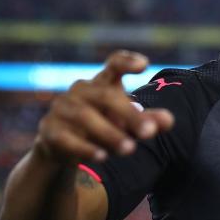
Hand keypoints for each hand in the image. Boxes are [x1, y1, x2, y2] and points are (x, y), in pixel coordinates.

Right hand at [33, 50, 174, 163]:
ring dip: (110, 134)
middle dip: (129, 115)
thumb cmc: (101, 125)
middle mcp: (80, 91)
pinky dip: (84, 149)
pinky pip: (67, 139)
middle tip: (150, 132)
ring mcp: (62, 109)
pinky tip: (101, 157)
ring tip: (130, 149)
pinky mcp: (49, 132)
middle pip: (106, 97)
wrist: (60, 146)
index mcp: (101, 83)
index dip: (126, 61)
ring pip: (87, 119)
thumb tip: (169, 121)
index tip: (143, 64)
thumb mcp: (125, 123)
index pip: (113, 64)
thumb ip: (147, 121)